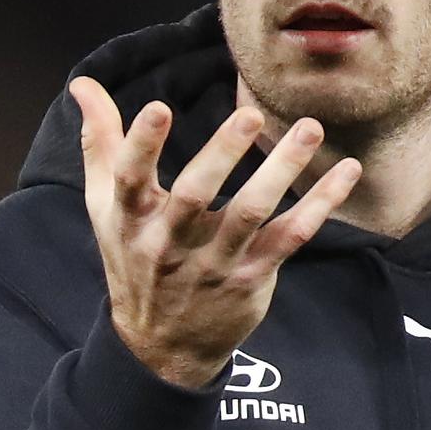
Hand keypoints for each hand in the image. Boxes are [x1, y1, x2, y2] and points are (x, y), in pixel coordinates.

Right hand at [69, 76, 361, 389]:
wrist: (161, 345)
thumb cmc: (134, 256)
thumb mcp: (106, 206)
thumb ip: (100, 142)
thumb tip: (83, 85)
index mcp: (132, 219)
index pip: (130, 180)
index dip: (141, 145)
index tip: (158, 107)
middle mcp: (172, 242)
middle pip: (195, 196)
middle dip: (221, 154)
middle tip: (249, 115)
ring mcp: (216, 261)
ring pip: (252, 213)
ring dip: (283, 170)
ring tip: (310, 129)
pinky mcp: (253, 273)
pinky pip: (291, 236)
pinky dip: (322, 205)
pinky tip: (347, 171)